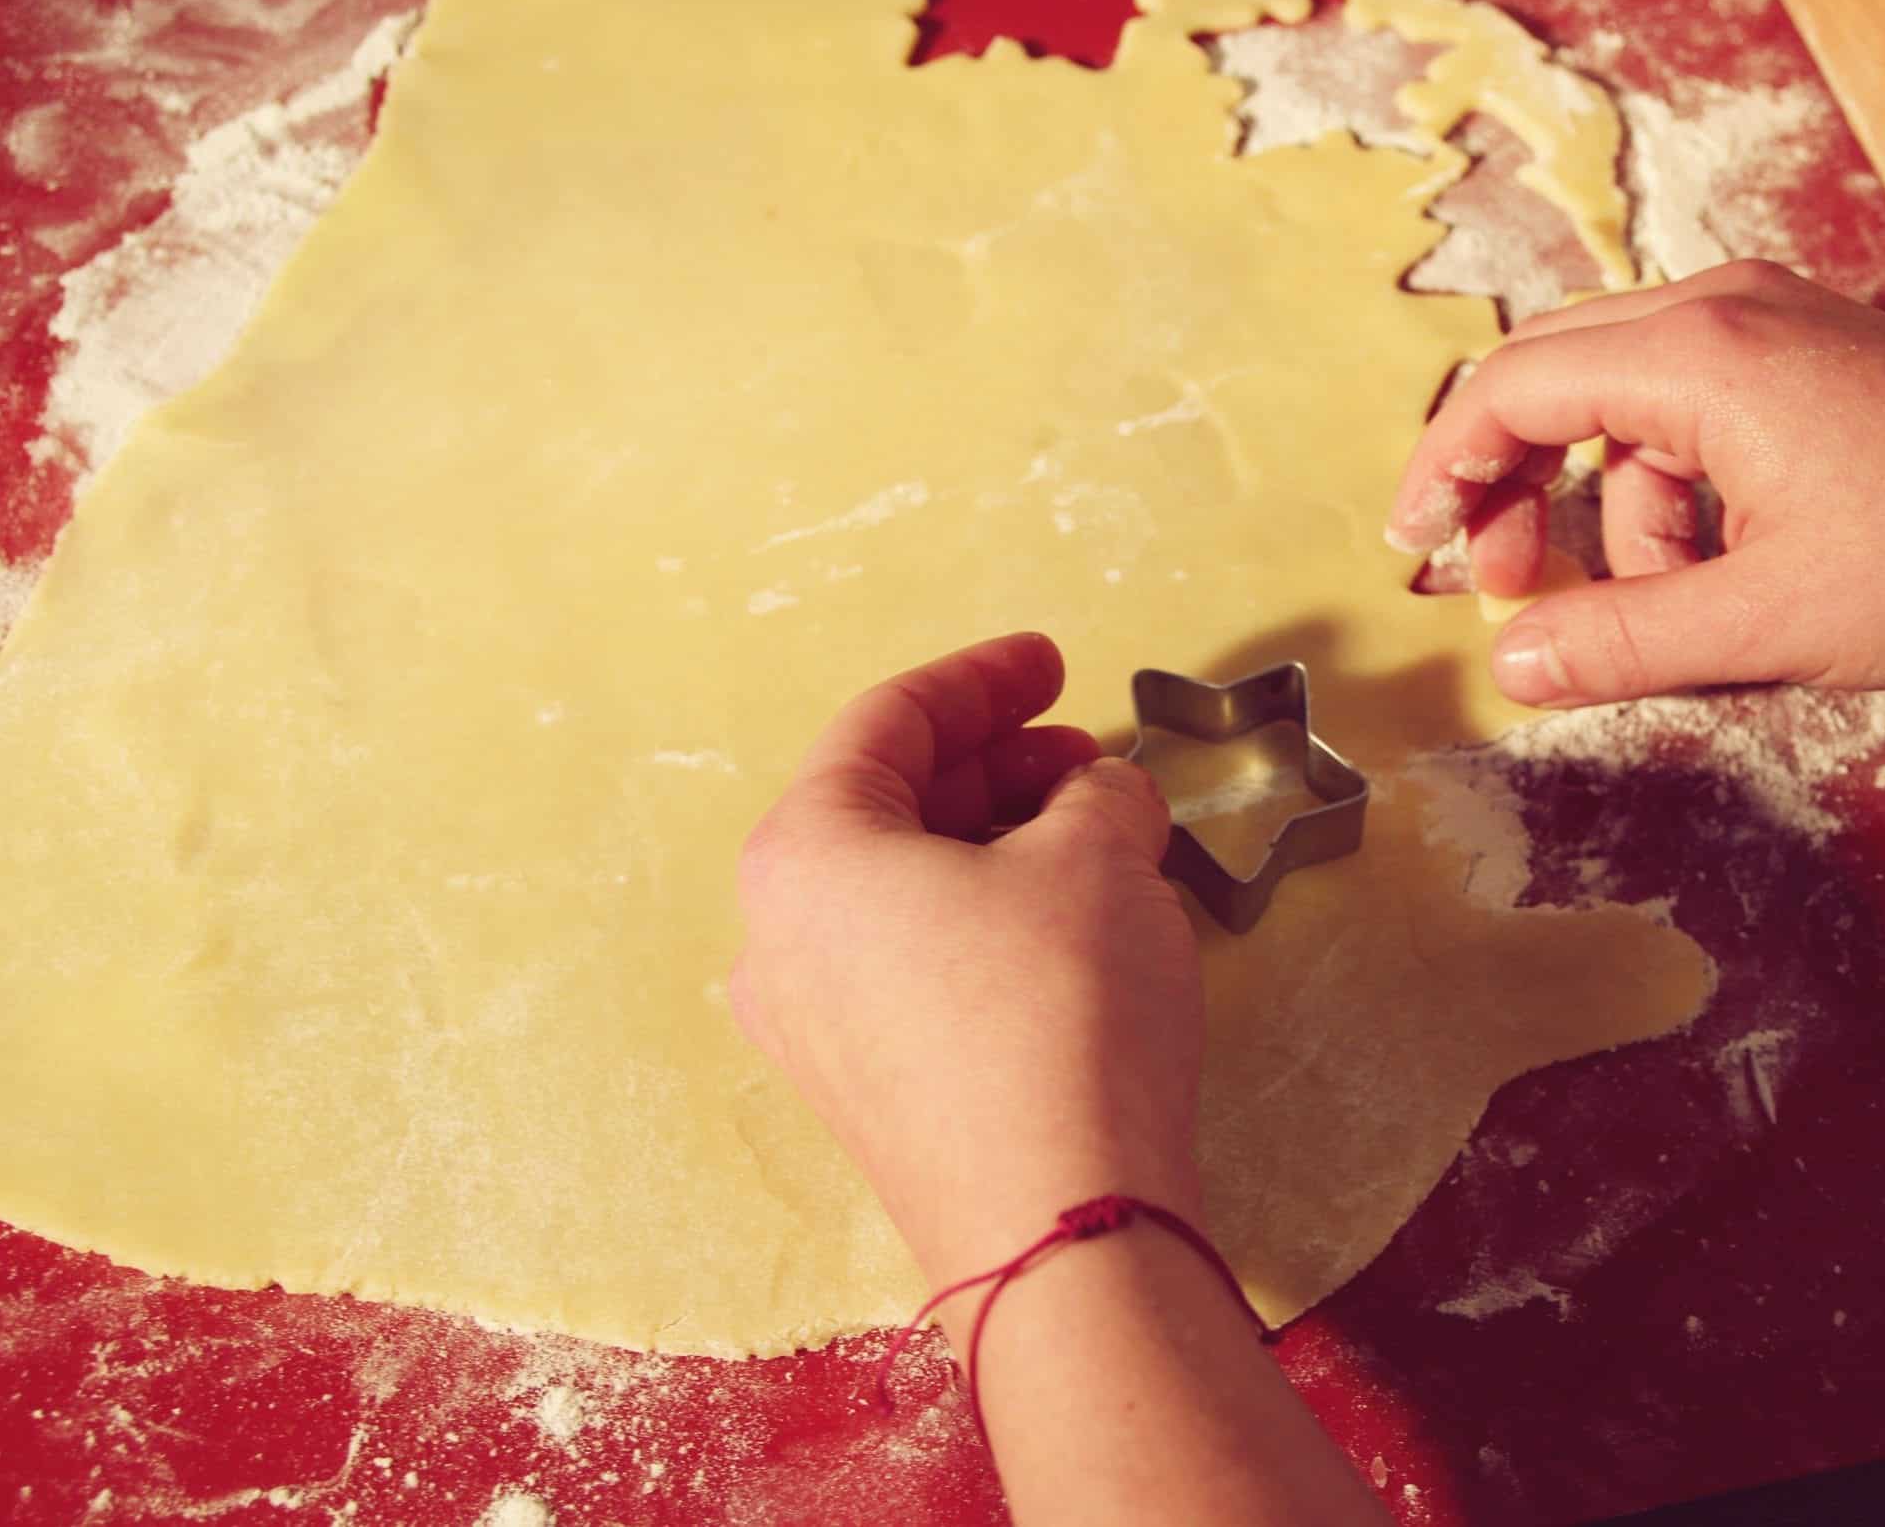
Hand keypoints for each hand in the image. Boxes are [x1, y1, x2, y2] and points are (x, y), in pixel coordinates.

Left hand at [730, 633, 1201, 1284]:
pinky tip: (1076, 927)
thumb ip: (1100, 792)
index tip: (1051, 664)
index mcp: (803, 852)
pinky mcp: (867, 1094)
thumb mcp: (1101, 854)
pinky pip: (918, 968)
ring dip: (1002, 846)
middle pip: (889, 805)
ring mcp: (814, 1029)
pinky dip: (990, 921)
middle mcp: (781, 938)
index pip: (888, 721)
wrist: (1059, 1220)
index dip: (984, 679)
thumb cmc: (1058, 1012)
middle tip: (1088, 758)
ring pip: (907, 892)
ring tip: (1104, 842)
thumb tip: (1102, 796)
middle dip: (998, 767)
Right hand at [1388, 260, 1884, 705]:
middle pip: (1551, 371)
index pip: (1508, 388)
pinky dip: (1675, 486)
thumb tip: (1509, 665)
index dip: (1443, 472)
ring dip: (1610, 503)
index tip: (1416, 552)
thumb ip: (1621, 642)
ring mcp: (1774, 319)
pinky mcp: (1812, 351)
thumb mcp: (1766, 619)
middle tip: (1503, 580)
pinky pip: (1693, 404)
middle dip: (1510, 482)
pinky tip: (1723, 568)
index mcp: (1696, 354)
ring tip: (1658, 606)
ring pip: (1623, 397)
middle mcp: (1724, 307)